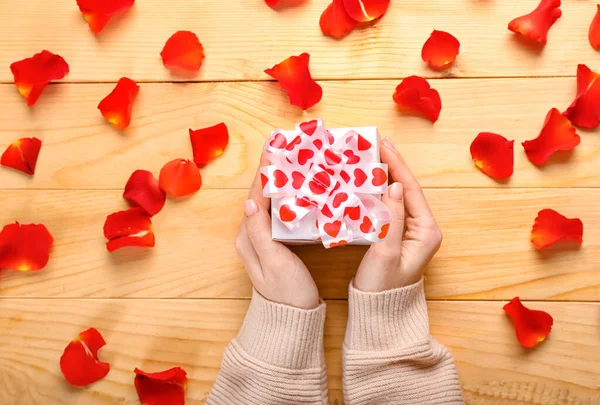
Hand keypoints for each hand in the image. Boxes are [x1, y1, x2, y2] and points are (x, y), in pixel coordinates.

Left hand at [235, 154, 319, 308]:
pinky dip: (287, 195)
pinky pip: (279, 211)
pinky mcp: (276, 243)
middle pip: (260, 194)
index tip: (274, 148)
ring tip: (292, 159)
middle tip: (285, 147)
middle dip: (271, 170)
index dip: (265, 171)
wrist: (293, 318)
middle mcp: (251, 234)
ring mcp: (263, 238)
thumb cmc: (286, 292)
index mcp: (248, 236)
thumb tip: (249, 202)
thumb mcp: (274, 262)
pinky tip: (298, 187)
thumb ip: (260, 233)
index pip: (254, 195)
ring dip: (278, 180)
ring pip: (269, 201)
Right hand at [354, 137, 442, 291]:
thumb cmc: (383, 287)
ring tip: (371, 157)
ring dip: (385, 176)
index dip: (397, 165)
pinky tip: (367, 182)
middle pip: (406, 189)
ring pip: (397, 197)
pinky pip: (389, 208)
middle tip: (376, 144)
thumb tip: (391, 185)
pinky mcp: (397, 237)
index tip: (383, 145)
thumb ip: (391, 217)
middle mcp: (422, 229)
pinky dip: (378, 192)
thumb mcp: (386, 251)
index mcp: (426, 231)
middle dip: (392, 166)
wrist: (380, 313)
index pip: (410, 189)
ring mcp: (410, 233)